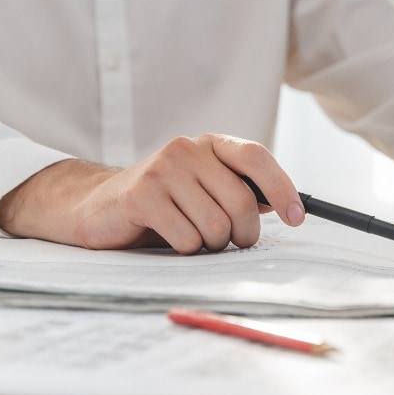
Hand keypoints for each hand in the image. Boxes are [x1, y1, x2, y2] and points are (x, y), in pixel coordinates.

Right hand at [0, 134, 304, 253]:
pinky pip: (187, 238)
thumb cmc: (164, 203)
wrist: (96, 206)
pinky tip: (169, 238)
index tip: (296, 218)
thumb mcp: (206, 190)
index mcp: (210, 145)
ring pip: (216, 226)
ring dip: (211, 245)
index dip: (282, 188)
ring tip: (192, 237)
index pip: (257, 157)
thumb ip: (242, 192)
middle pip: (241, 202)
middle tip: (231, 241)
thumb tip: (288, 206)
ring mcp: (163, 169)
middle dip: (244, 234)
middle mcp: (188, 149)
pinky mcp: (141, 195)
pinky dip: (185, 249)